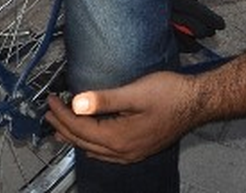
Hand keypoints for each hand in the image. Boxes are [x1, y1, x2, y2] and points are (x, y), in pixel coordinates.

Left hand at [44, 71, 202, 163]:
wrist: (198, 103)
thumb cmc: (171, 95)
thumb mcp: (135, 93)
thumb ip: (104, 99)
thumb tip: (76, 102)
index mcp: (120, 138)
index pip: (80, 128)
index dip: (62, 114)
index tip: (50, 101)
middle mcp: (124, 151)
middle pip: (84, 142)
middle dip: (63, 128)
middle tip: (48, 114)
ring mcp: (132, 153)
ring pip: (94, 150)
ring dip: (75, 137)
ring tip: (60, 128)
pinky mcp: (139, 148)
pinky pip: (106, 152)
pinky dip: (91, 143)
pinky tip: (89, 138)